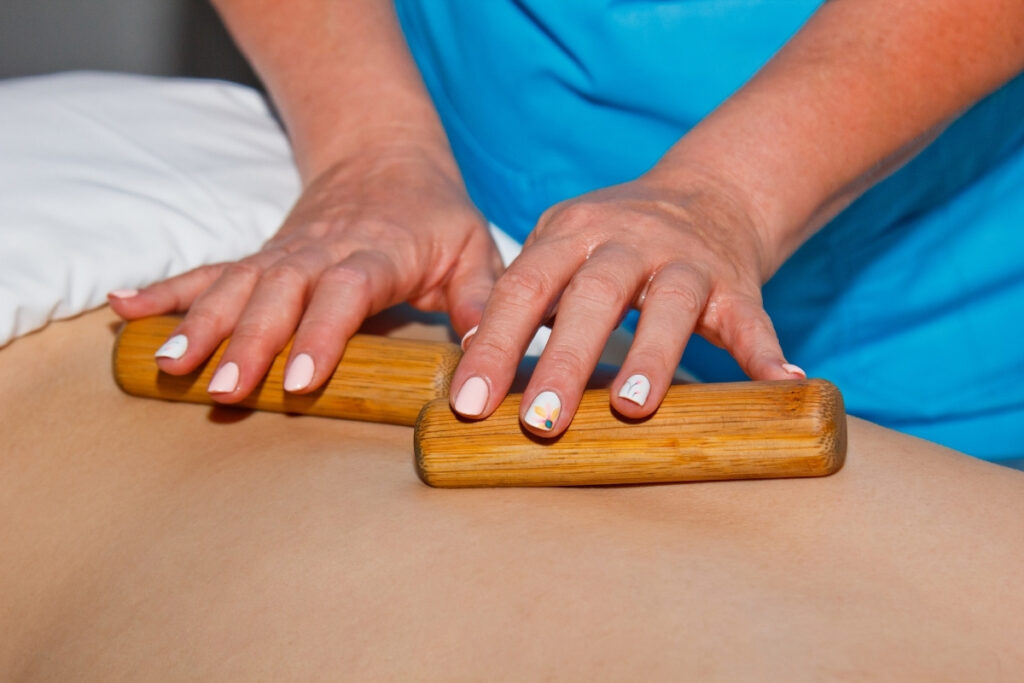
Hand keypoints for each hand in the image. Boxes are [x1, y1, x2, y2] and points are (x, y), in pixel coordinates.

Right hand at [109, 145, 501, 401]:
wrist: (385, 156)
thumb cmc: (434, 213)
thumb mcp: (472, 249)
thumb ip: (479, 300)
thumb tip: (488, 362)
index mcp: (378, 253)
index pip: (346, 291)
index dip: (322, 333)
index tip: (300, 379)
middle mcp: (322, 252)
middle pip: (278, 292)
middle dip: (248, 341)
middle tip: (222, 390)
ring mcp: (284, 253)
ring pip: (236, 285)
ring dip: (200, 324)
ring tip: (168, 366)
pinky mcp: (262, 257)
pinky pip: (211, 271)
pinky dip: (168, 290)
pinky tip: (125, 308)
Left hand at [449, 175, 804, 435]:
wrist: (707, 192)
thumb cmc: (613, 237)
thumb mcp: (561, 243)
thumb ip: (524, 290)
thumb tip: (469, 348)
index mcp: (572, 233)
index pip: (523, 288)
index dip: (494, 345)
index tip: (469, 404)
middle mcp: (627, 241)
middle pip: (592, 298)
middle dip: (565, 362)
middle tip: (539, 423)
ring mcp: (685, 261)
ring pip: (669, 305)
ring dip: (653, 356)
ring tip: (635, 409)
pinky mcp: (735, 283)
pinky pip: (752, 319)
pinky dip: (765, 351)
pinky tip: (782, 382)